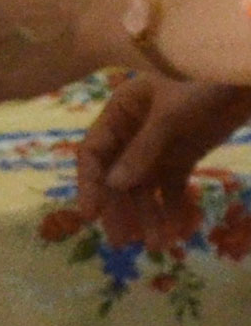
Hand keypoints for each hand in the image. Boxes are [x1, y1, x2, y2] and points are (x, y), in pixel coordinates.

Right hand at [77, 77, 250, 248]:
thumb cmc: (201, 88)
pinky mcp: (182, 156)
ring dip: (149, 214)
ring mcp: (158, 146)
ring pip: (145, 186)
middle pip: (117, 175)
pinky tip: (179, 229)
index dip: (89, 184)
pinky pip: (172, 186)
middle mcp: (133, 131)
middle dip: (120, 209)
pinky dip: (174, 207)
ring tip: (157, 245)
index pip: (94, 152)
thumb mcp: (169, 117)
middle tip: (122, 242)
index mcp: (119, 113)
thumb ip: (141, 151)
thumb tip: (113, 186)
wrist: (242, 80)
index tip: (90, 215)